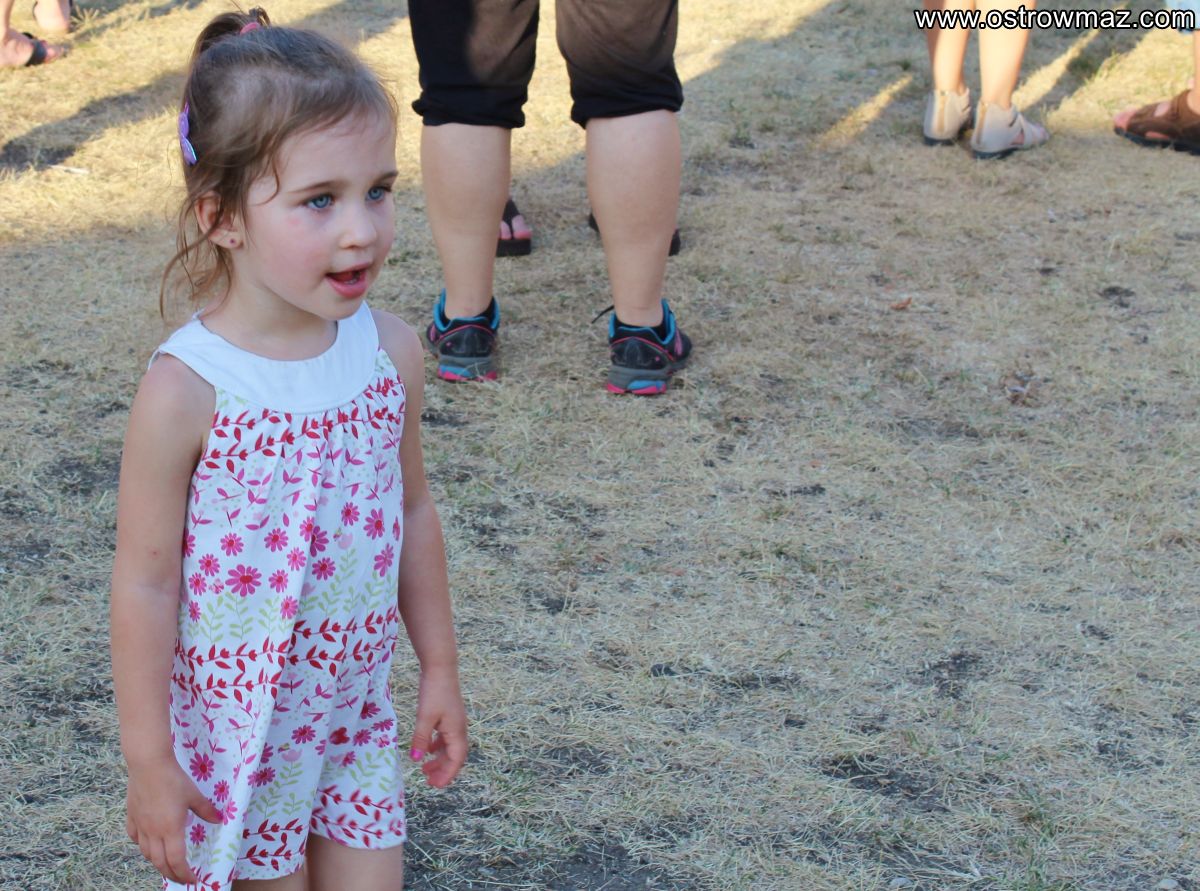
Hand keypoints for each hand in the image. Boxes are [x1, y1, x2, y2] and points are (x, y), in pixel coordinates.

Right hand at [125, 755, 221, 883]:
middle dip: (171, 874)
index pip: (176, 861)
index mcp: (170, 830)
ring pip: (146, 853)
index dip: (184, 874)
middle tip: (181, 878)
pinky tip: (148, 843)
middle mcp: (153, 832)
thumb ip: (206, 810)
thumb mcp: (194, 795)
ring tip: (166, 864)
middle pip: (159, 862)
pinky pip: (135, 838)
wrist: (148, 765)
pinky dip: (142, 846)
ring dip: (157, 862)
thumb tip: (219, 820)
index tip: (192, 880)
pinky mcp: (131, 817)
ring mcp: (140, 825)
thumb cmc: (173, 780)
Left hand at [409, 670, 467, 787]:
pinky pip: (445, 737)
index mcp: (457, 731)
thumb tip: (417, 760)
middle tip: (428, 781)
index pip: (456, 760)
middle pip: (454, 756)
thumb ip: (421, 739)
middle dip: (443, 770)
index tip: (434, 785)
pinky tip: (427, 749)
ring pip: (450, 747)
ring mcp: (455, 722)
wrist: (441, 667)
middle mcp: (459, 729)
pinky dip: (437, 747)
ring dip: (440, 760)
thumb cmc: (434, 692)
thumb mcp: (425, 717)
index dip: (447, 775)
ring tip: (425, 769)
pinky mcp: (448, 715)